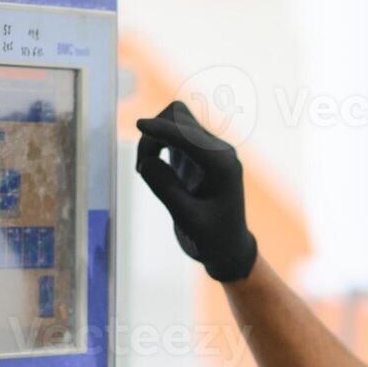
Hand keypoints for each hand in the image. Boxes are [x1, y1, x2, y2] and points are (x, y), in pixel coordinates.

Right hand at [135, 101, 257, 281]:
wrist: (227, 248)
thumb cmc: (212, 239)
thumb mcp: (189, 220)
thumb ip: (168, 190)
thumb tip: (146, 162)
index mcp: (223, 165)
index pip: (189, 136)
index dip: (163, 129)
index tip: (139, 125)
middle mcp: (219, 151)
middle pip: (179, 118)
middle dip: (154, 136)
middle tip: (141, 170)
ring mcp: (209, 150)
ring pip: (175, 121)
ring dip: (154, 137)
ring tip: (145, 169)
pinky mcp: (198, 154)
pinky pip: (173, 134)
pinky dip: (157, 142)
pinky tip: (152, 166)